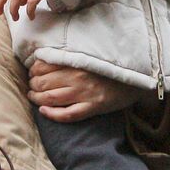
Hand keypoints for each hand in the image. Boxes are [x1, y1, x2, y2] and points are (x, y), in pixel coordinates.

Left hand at [29, 61, 154, 120]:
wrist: (136, 79)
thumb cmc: (111, 66)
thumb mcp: (91, 55)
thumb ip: (72, 55)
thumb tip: (46, 57)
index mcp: (77, 61)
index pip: (44, 65)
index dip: (34, 70)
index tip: (33, 72)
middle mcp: (78, 77)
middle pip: (43, 83)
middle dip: (33, 85)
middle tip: (32, 85)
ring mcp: (84, 94)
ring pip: (50, 98)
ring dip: (36, 99)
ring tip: (33, 97)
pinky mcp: (92, 108)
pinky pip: (67, 115)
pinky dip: (52, 115)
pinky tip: (44, 112)